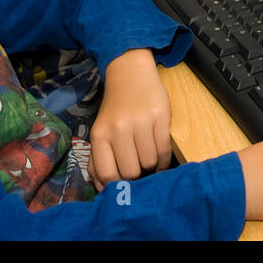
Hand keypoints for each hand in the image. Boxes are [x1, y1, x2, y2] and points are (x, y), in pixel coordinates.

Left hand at [89, 49, 171, 191]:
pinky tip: (160, 156)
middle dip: (136, 175)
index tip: (123, 183)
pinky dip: (164, 160)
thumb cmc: (115, 109)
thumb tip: (102, 189)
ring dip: (151, 166)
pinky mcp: (160, 117)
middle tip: (138, 168)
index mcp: (100, 135)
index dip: (117, 185)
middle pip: (131, 172)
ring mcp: (140, 122)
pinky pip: (164, 151)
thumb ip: (98, 159)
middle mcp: (118, 129)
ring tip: (149, 158)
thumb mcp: (101, 131)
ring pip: (149, 163)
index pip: (107, 174)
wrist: (130, 74)